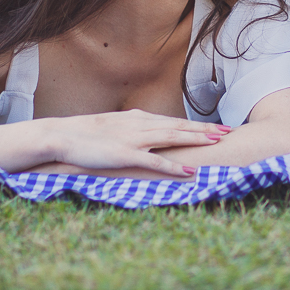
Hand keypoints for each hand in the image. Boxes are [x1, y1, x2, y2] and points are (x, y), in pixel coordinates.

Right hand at [43, 110, 230, 177]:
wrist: (61, 136)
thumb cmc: (86, 134)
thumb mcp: (115, 126)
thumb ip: (133, 129)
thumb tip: (147, 134)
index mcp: (139, 118)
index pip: (174, 121)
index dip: (197, 124)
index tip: (216, 127)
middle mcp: (141, 125)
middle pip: (180, 126)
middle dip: (205, 129)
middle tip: (228, 131)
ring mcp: (134, 139)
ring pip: (173, 138)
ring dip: (196, 139)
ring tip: (217, 142)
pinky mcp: (126, 155)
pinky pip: (155, 161)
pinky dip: (173, 166)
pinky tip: (189, 170)